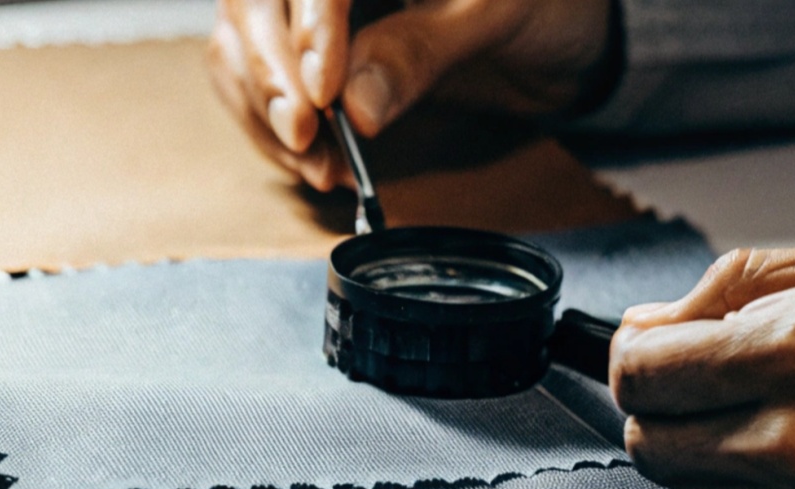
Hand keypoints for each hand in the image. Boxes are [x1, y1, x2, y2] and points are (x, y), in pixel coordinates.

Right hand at [207, 0, 614, 190]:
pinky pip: (251, 77)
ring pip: (239, 42)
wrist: (555, 32)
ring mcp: (308, 6)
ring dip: (264, 112)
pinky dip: (268, 127)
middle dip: (272, 77)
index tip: (324, 95)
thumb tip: (354, 106)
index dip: (309, 29)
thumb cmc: (540, 5)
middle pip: (255, 4)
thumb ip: (421, 53)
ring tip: (317, 167)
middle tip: (306, 139)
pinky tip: (311, 163)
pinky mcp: (301, 45)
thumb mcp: (496, 18)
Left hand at [610, 239, 794, 488]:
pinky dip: (748, 483)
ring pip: (690, 485)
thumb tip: (657, 316)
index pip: (643, 369)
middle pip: (648, 438)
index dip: (637, 349)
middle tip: (705, 371)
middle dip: (662, 401)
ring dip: (702, 443)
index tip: (653, 338)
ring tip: (767, 404)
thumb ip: (745, 283)